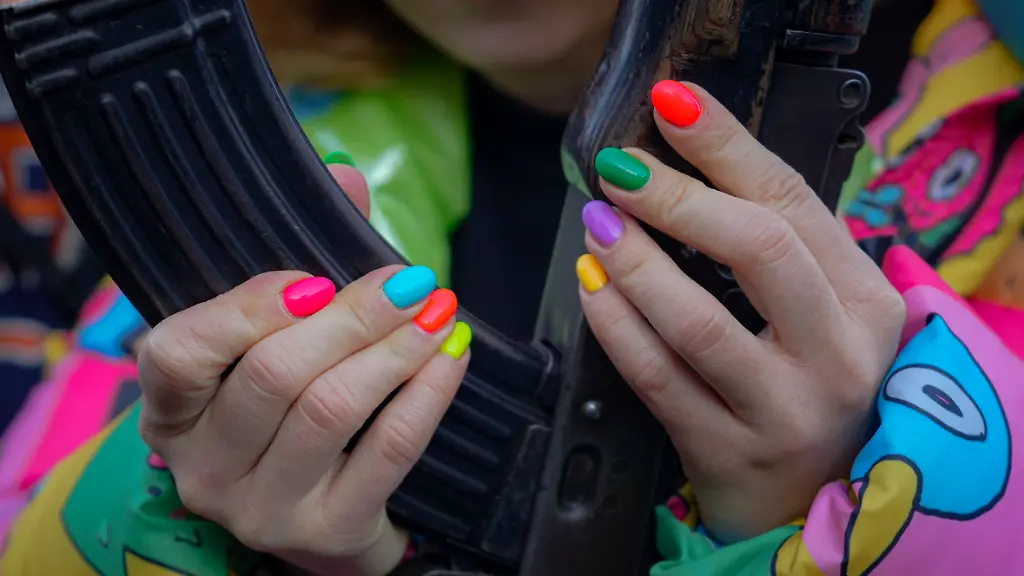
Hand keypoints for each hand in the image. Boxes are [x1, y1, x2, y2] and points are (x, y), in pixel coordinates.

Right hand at [137, 162, 470, 575]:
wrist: (325, 512)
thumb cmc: (293, 407)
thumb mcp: (278, 338)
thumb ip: (304, 251)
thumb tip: (344, 174)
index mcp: (173, 409)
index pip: (177, 356)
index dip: (246, 310)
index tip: (315, 278)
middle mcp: (204, 464)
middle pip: (274, 377)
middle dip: (353, 318)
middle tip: (409, 280)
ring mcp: (263, 507)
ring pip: (331, 410)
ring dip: (396, 349)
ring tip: (438, 310)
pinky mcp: (328, 530)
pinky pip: (388, 451)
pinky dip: (426, 395)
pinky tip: (450, 358)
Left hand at [576, 82, 905, 541]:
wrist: (810, 498)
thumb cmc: (806, 387)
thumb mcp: (822, 315)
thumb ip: (777, 251)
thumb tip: (685, 167)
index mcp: (866, 302)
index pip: (794, 202)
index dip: (727, 146)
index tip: (673, 104)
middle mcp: (839, 354)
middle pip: (759, 248)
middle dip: (677, 198)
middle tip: (620, 172)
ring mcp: (787, 410)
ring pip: (699, 320)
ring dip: (636, 262)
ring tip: (598, 225)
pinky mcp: (730, 451)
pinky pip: (659, 378)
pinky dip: (616, 326)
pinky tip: (594, 288)